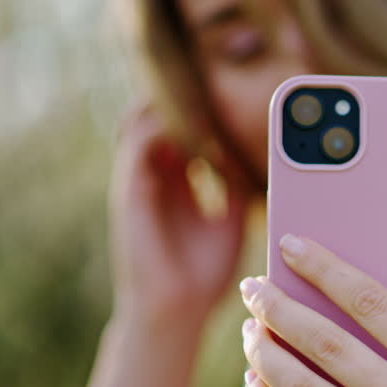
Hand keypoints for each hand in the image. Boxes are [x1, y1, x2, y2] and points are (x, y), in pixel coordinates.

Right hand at [109, 102, 251, 325]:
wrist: (177, 312)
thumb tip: (257, 158)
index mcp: (177, 183)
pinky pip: (138, 144)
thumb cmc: (204, 275)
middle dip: (185, 94)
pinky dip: (164, 127)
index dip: (202, 106)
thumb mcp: (232, 223)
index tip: (228, 87)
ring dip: (171, 102)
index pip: (183, 129)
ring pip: (142, 121)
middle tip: (215, 74)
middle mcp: (154, 177)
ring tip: (205, 87)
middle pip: (158, 116)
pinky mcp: (129, 192)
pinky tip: (197, 123)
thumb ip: (238, 188)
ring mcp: (139, 182)